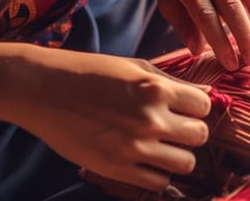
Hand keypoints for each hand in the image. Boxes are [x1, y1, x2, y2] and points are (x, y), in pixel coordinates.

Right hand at [11, 47, 210, 190]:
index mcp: (156, 88)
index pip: (204, 106)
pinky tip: (145, 160)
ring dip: (178, 156)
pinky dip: (157, 173)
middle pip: (200, 136)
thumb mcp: (134, 67)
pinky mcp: (116, 168)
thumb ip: (173, 82)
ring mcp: (134, 147)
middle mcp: (150, 119)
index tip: (184, 109)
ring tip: (161, 146)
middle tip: (174, 129)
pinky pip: (158, 183)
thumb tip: (207, 93)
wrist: (41, 89)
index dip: (196, 109)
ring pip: (185, 163)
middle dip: (191, 132)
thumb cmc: (90, 72)